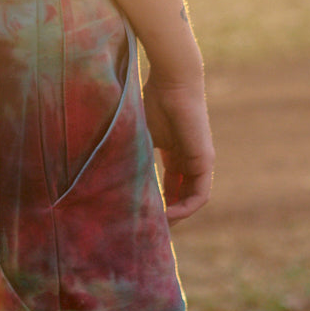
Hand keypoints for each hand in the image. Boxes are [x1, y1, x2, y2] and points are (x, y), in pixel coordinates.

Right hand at [143, 77, 213, 224]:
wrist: (172, 81)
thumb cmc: (152, 99)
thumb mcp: (139, 135)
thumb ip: (132, 155)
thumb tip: (105, 175)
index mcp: (174, 151)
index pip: (169, 185)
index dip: (157, 202)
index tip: (141, 213)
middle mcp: (188, 159)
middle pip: (180, 195)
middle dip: (166, 214)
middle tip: (148, 229)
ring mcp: (198, 161)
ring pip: (190, 198)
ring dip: (177, 216)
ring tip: (157, 227)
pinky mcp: (204, 161)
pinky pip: (199, 195)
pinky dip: (185, 208)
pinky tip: (168, 216)